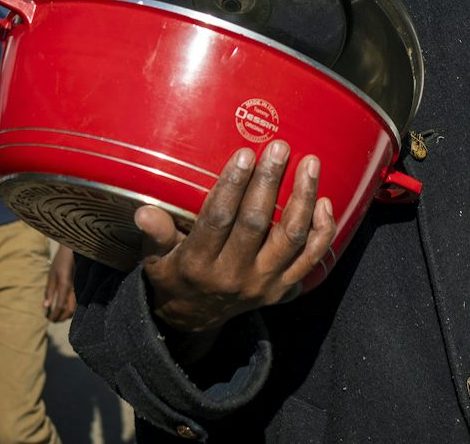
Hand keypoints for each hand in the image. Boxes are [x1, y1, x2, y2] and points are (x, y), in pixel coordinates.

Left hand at [44, 245, 76, 321]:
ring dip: (66, 315)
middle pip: (70, 311)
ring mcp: (78, 288)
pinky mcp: (80, 287)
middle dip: (61, 318)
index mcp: (65, 286)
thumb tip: (45, 306)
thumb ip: (49, 291)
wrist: (73, 250)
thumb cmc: (60, 261)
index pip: (60, 307)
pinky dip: (70, 308)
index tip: (48, 319)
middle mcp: (73, 289)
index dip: (54, 315)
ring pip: (75, 308)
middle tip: (53, 319)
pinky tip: (64, 307)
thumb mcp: (51, 275)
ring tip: (57, 314)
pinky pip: (77, 302)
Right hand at [137, 143, 333, 339]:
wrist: (194, 322)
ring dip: (303, 199)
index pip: (218, 219)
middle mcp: (234, 275)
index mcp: (198, 264)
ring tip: (310, 163)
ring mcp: (263, 283)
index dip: (232, 186)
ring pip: (290, 238)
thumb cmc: (173, 276)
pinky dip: (321, 232)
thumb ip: (154, 234)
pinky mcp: (283, 289)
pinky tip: (325, 202)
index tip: (244, 154)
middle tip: (279, 147)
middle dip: (269, 181)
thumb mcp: (154, 260)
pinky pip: (310, 260)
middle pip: (257, 224)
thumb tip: (143, 212)